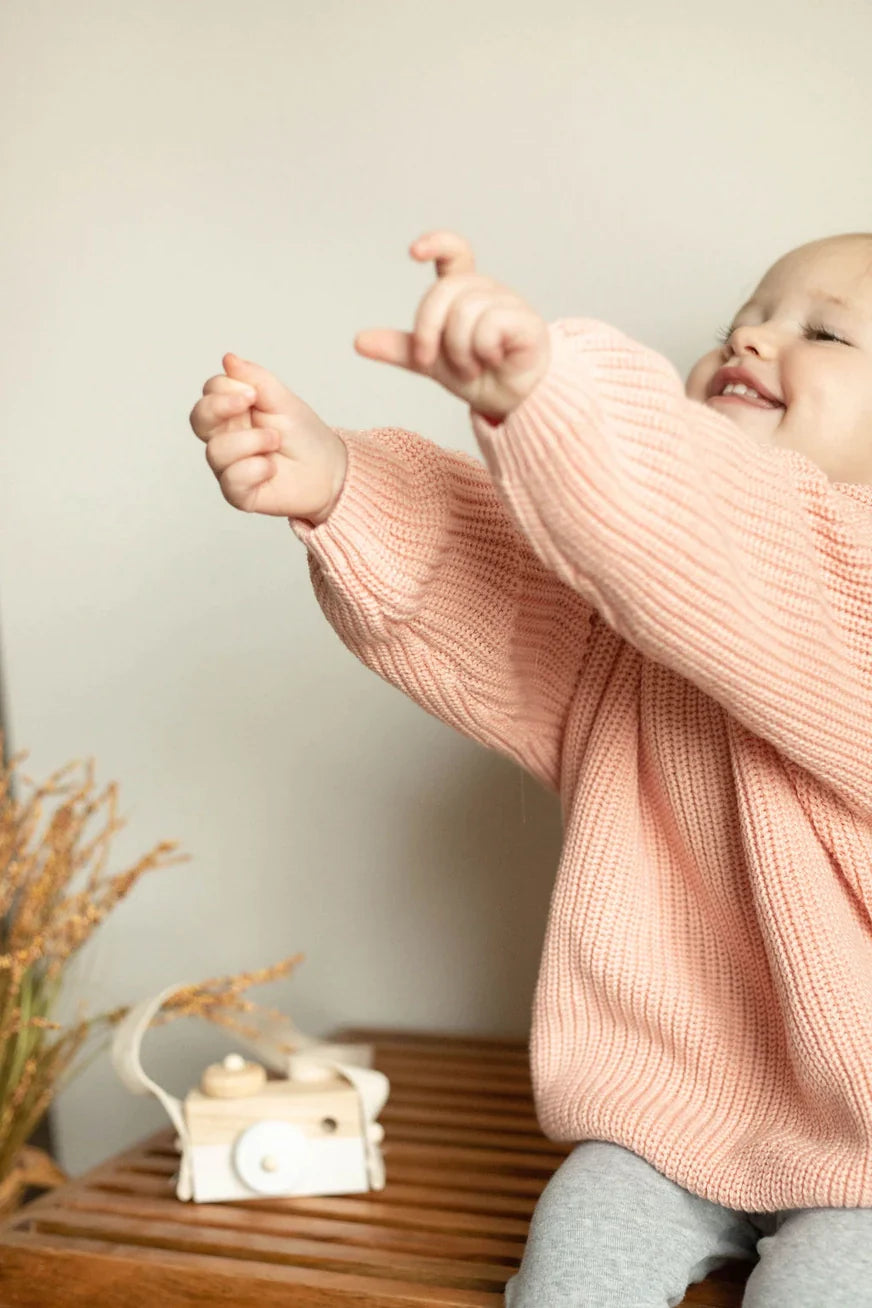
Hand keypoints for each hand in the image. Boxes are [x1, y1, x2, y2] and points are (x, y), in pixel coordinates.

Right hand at [188, 354, 347, 524]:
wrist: (329, 471)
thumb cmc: (305, 436)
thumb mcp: (283, 400)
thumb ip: (255, 379)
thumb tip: (228, 358)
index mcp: (234, 412)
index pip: (210, 392)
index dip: (224, 388)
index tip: (253, 393)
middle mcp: (226, 438)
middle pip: (198, 419)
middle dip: (219, 407)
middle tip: (251, 403)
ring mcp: (229, 466)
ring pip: (215, 451)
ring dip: (251, 441)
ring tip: (275, 441)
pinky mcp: (239, 493)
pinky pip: (231, 480)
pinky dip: (255, 470)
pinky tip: (272, 469)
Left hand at [354, 230, 550, 421]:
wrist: (510, 402)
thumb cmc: (478, 375)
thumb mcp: (431, 362)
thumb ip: (400, 348)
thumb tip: (358, 342)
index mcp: (463, 292)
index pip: (454, 252)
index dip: (437, 244)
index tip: (414, 252)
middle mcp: (485, 290)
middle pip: (444, 292)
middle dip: (429, 331)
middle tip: (433, 361)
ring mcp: (508, 302)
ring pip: (465, 312)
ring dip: (460, 351)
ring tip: (472, 366)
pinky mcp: (527, 321)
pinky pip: (490, 326)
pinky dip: (484, 351)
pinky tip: (495, 359)